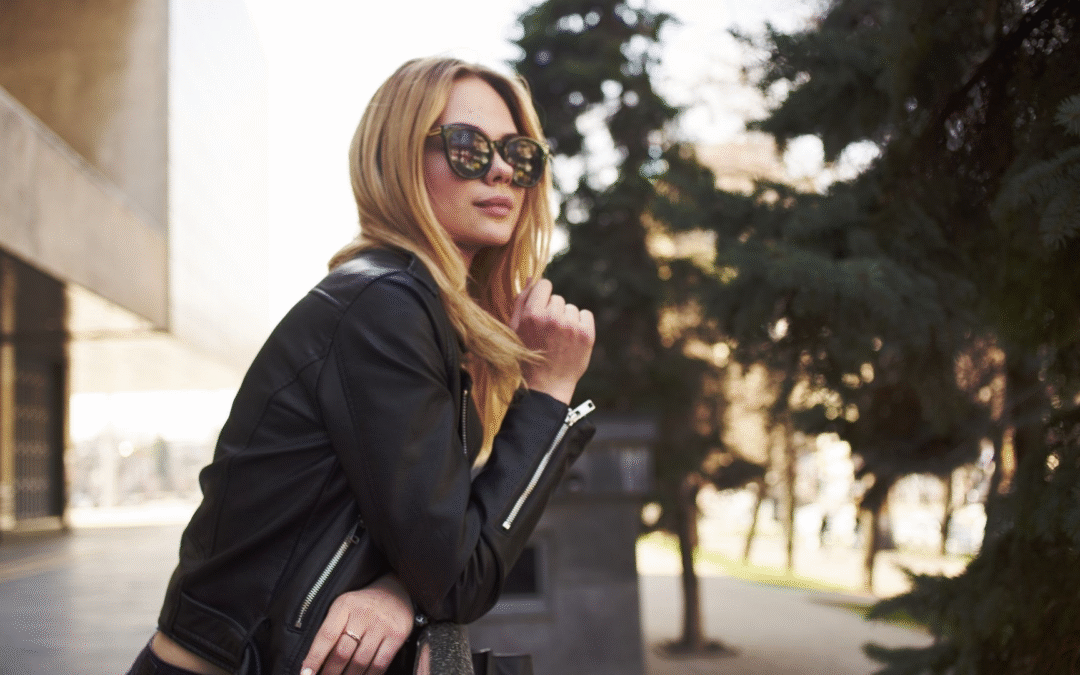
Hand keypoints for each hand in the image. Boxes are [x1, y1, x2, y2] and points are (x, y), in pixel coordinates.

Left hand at [300, 573, 413, 674]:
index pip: (326, 635)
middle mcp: (364, 613)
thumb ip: (331, 629)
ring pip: (360, 662)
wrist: (397, 590)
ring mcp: (382, 625)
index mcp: (345, 605)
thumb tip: (313, 662)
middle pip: (342, 652)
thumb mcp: (344, 607)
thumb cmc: (362, 605)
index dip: (314, 658)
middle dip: (330, 673)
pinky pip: (380, 664)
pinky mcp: (397, 635)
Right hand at [509, 279, 594, 404]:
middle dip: (553, 311)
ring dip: (566, 319)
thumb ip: (521, 301)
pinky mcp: (586, 334)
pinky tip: (571, 339)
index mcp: (532, 314)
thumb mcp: (515, 328)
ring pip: (571, 308)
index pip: (544, 285)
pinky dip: (580, 324)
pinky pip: (585, 315)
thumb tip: (531, 278)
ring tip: (559, 339)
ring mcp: (571, 326)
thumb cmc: (527, 355)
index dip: (542, 296)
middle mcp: (552, 318)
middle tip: (547, 333)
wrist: (546, 386)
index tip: (541, 309)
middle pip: (557, 298)